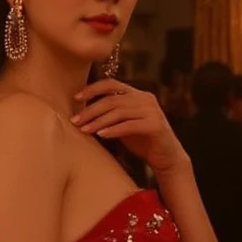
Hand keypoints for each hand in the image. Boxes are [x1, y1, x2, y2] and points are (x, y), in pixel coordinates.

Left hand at [71, 79, 187, 175]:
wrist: (166, 158)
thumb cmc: (142, 141)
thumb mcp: (123, 124)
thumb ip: (110, 115)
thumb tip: (83, 113)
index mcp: (137, 94)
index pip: (112, 84)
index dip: (93, 89)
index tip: (76, 98)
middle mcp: (145, 99)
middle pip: (112, 100)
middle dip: (91, 110)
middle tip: (75, 121)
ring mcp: (152, 111)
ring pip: (119, 112)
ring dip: (99, 121)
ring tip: (85, 130)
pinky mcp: (155, 125)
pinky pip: (129, 126)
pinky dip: (113, 130)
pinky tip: (101, 135)